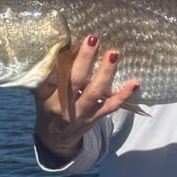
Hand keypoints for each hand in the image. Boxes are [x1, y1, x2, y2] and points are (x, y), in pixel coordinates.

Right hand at [32, 34, 139, 160]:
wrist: (56, 137)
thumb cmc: (49, 105)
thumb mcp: (42, 92)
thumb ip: (47, 73)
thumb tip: (57, 44)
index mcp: (47, 96)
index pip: (51, 76)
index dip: (59, 60)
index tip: (67, 41)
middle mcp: (63, 106)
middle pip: (75, 81)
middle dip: (84, 59)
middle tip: (93, 39)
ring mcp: (81, 113)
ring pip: (94, 92)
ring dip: (105, 73)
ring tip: (114, 54)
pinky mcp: (95, 117)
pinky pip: (111, 106)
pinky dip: (124, 95)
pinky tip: (135, 83)